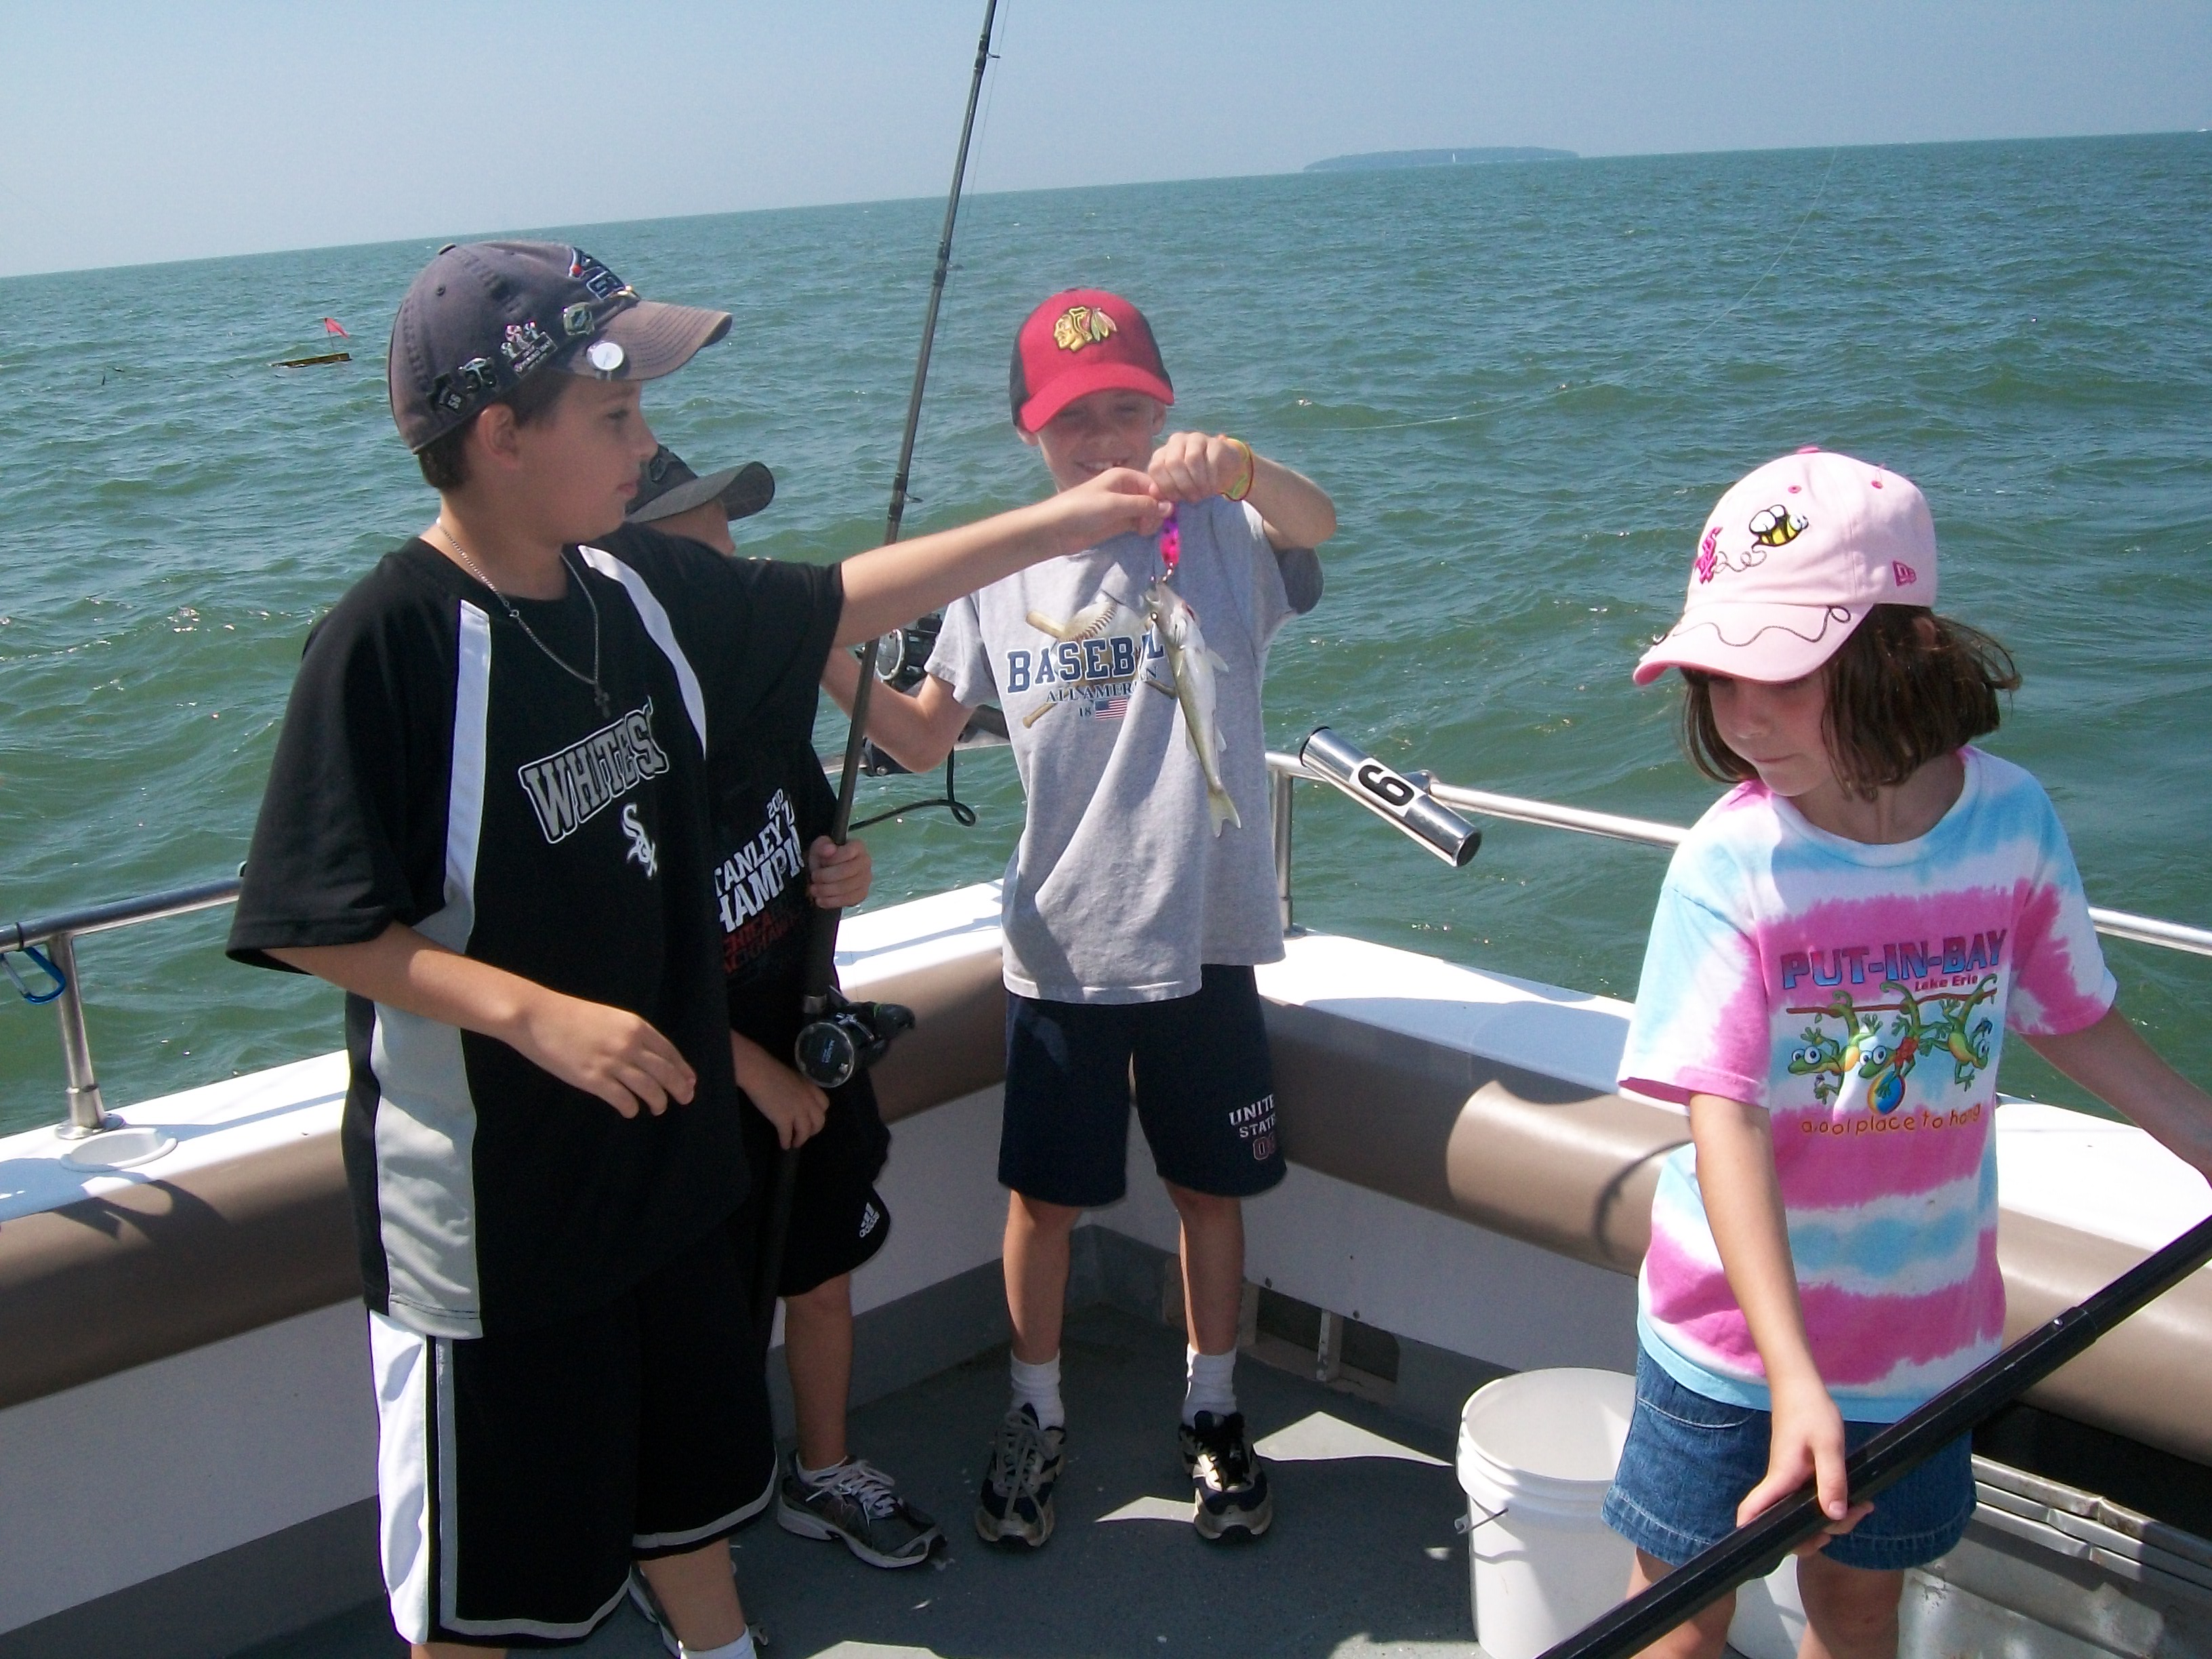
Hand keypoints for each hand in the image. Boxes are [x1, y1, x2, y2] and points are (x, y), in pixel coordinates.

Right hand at [512, 991, 696, 1117]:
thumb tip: (647, 1057)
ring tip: (658, 1108)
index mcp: (636, 1026)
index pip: (669, 1052)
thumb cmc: (571, 1015)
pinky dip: (631, 1108)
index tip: (690, 1081)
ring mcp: (612, 1062)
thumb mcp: (611, 1018)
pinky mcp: (593, 1079)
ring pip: (649, 1089)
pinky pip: (622, 1099)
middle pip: (665, 1072)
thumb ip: (630, 1035)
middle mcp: (630, 1044)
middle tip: (684, 1099)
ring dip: (658, 1101)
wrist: (538, 1016)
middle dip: (679, 1088)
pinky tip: (630, 1111)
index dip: (682, 1069)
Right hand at [733, 1033, 829, 1149]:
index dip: (819, 1114)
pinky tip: (784, 1145)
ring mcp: (797, 1111)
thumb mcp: (794, 1078)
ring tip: (795, 1143)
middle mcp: (808, 1101)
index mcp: (811, 1089)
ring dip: (800, 1140)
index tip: (812, 1119)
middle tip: (805, 1134)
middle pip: (819, 1122)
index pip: (824, 1105)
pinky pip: (787, 1135)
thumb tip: (796, 1100)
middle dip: (813, 1130)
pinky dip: (786, 1142)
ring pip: (805, 1132)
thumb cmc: (771, 1071)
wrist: (759, 1072)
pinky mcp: (784, 1120)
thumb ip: (800, 1090)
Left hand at [806, 835, 870, 908]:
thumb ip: (823, 846)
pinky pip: (849, 900)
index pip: (848, 853)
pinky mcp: (862, 894)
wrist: (827, 872)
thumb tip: (829, 849)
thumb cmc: (825, 857)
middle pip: (848, 871)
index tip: (821, 863)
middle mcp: (865, 862)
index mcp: (857, 847)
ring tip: (814, 890)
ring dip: (827, 890)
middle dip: (826, 876)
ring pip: (847, 888)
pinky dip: (832, 902)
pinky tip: (821, 900)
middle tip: (814, 878)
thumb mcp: (819, 847)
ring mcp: (865, 879)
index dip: (832, 859)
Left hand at [1044, 465, 1168, 547]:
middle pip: (1154, 498)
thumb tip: (1170, 507)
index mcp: (1125, 476)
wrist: (1057, 529)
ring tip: (1143, 530)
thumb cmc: (1084, 509)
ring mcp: (1123, 506)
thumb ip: (1144, 505)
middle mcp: (1126, 489)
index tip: (1164, 514)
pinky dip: (1144, 527)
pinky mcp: (1119, 522)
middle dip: (1156, 511)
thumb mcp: (1115, 504)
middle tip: (1148, 525)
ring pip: (1148, 512)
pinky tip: (1141, 533)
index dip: (1162, 498)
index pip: (1154, 484)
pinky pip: (1140, 522)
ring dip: (1151, 521)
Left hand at [1148, 431, 1249, 502]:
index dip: (1166, 487)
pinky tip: (1212, 487)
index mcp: (1162, 453)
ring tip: (1203, 494)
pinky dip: (1211, 479)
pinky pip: (1210, 461)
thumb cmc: (1194, 480)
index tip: (1178, 500)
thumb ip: (1163, 490)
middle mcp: (1176, 441)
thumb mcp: (1177, 487)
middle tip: (1193, 498)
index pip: (1156, 468)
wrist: (1222, 469)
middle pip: (1173, 463)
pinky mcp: (1214, 442)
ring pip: (1191, 460)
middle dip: (1183, 486)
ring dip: (1198, 482)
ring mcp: (1195, 439)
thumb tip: (1154, 493)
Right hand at [1740, 1374, 1871, 1550]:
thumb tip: (1835, 1517)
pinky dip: (1831, 1508)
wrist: (1800, 1386)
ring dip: (1832, 1521)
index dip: (1752, 1532)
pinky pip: (1811, 1502)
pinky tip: (1856, 1501)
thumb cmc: (1811, 1412)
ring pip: (1803, 1515)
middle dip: (1819, 1535)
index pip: (1753, 1511)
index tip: (1769, 1548)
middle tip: (1854, 1517)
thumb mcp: (1829, 1445)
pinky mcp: (1799, 1475)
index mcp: (1781, 1479)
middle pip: (1787, 1525)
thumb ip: (1832, 1480)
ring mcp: (1789, 1481)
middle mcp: (1781, 1484)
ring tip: (1863, 1508)